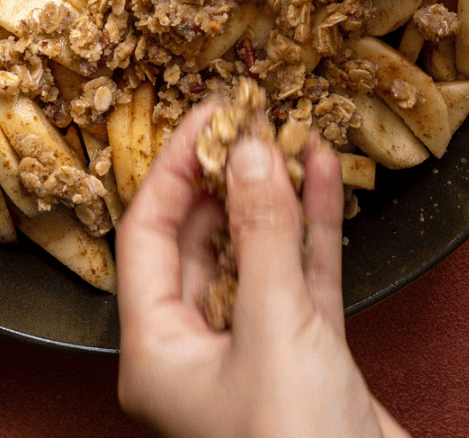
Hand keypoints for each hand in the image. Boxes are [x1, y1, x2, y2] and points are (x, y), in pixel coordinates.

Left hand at [116, 100, 407, 437]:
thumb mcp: (273, 329)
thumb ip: (261, 232)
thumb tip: (248, 148)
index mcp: (156, 351)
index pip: (147, 232)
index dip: (173, 165)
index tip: (205, 113)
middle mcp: (195, 349)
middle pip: (199, 236)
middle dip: (225, 173)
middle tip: (248, 116)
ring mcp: (251, 351)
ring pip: (255, 250)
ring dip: (273, 193)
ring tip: (287, 131)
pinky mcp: (304, 356)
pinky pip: (300, 274)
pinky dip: (311, 226)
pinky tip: (321, 174)